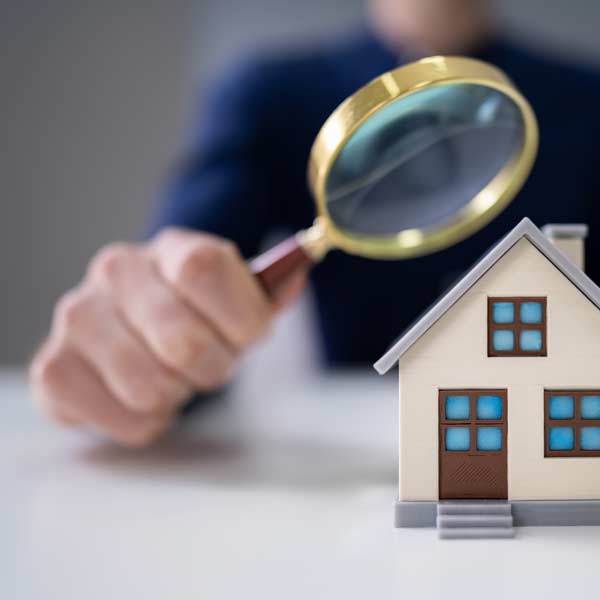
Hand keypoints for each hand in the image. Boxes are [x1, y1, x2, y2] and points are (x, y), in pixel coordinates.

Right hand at [29, 228, 305, 446]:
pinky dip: (145, 424)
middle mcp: (117, 271)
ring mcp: (77, 317)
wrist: (135, 329)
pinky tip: (141, 399)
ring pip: (149, 388)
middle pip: (184, 343)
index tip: (252, 336)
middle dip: (214, 369)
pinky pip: (121, 420)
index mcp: (173, 249)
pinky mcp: (53, 367)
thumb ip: (271, 292)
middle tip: (210, 365)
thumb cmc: (200, 315)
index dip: (242, 316)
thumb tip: (297, 276)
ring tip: (173, 378)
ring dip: (177, 397)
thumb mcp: (240, 297)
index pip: (206, 269)